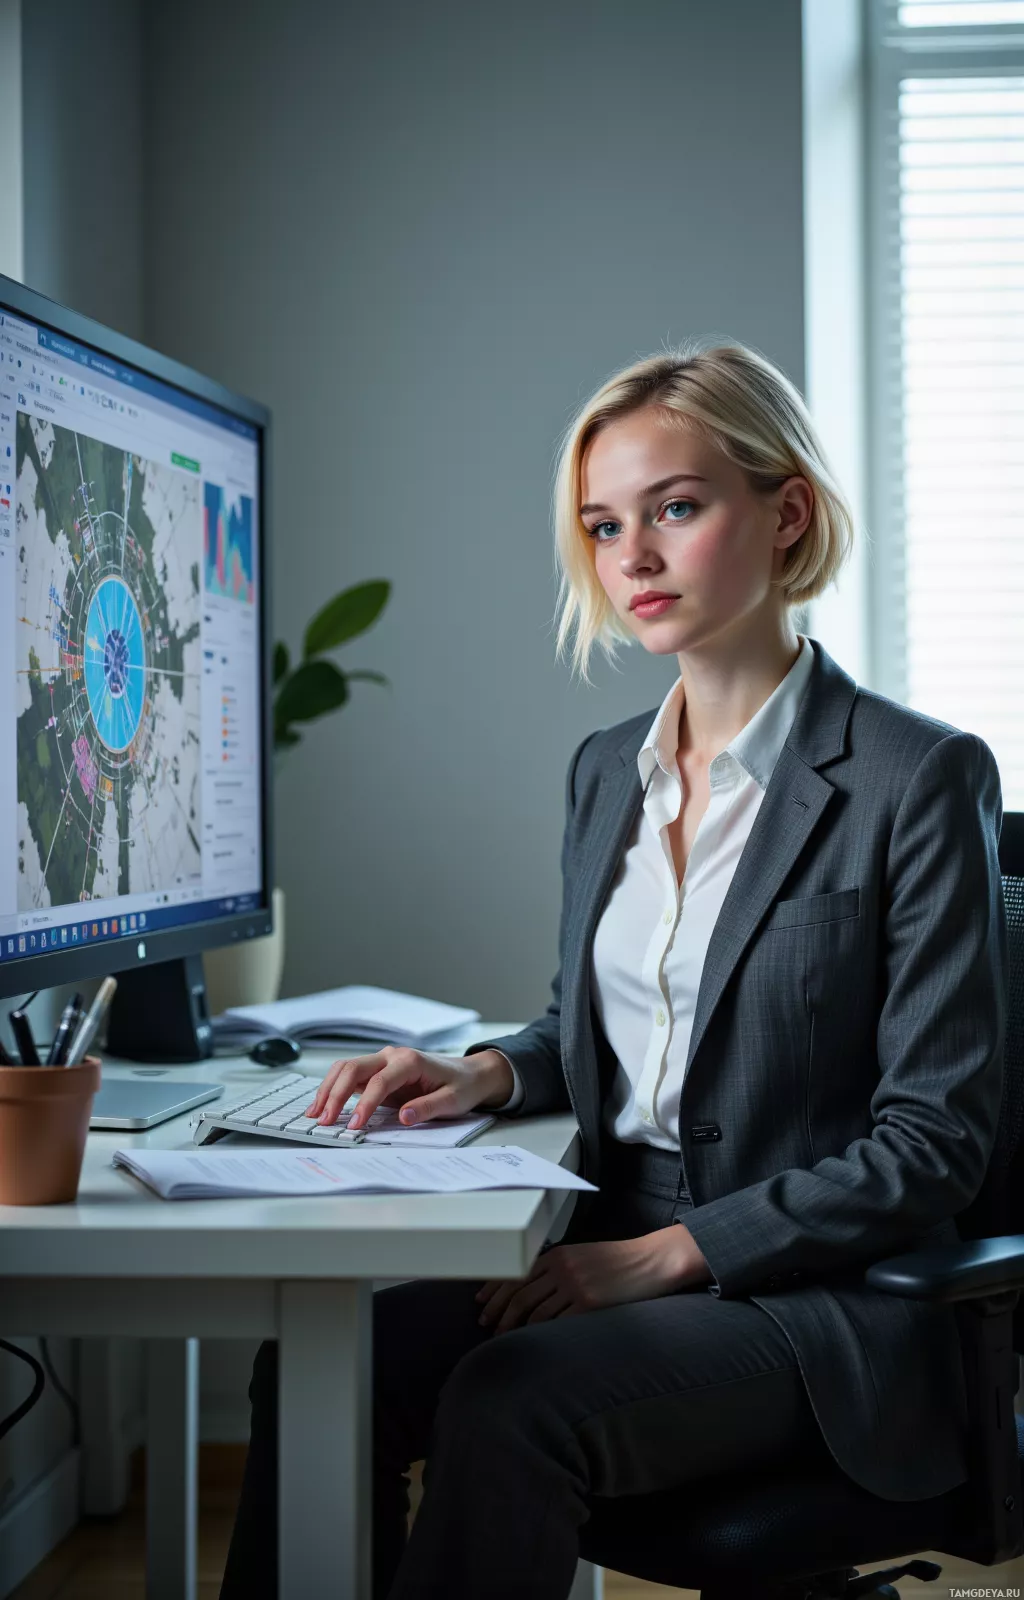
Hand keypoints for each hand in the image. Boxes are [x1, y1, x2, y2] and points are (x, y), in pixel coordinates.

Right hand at [304, 1046, 513, 1127]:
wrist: (469, 1074)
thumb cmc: (461, 1086)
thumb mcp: (452, 1101)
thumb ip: (428, 1108)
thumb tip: (403, 1116)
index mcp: (410, 1060)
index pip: (380, 1082)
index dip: (365, 1104)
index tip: (354, 1125)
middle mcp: (392, 1056)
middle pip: (353, 1068)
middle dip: (335, 1094)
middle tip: (324, 1120)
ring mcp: (382, 1061)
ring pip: (346, 1068)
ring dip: (328, 1089)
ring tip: (315, 1114)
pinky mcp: (377, 1070)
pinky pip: (349, 1076)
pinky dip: (334, 1089)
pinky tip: (323, 1105)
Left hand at [475, 1225, 712, 1333]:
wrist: (650, 1262)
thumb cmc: (618, 1261)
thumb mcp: (582, 1255)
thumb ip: (556, 1268)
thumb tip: (530, 1288)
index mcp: (557, 1254)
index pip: (516, 1272)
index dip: (494, 1289)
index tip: (481, 1301)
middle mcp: (562, 1268)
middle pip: (519, 1293)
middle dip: (498, 1311)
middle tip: (487, 1325)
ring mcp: (575, 1286)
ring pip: (534, 1311)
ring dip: (515, 1327)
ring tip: (504, 1337)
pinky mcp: (589, 1304)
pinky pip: (557, 1323)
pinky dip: (541, 1334)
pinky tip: (533, 1342)